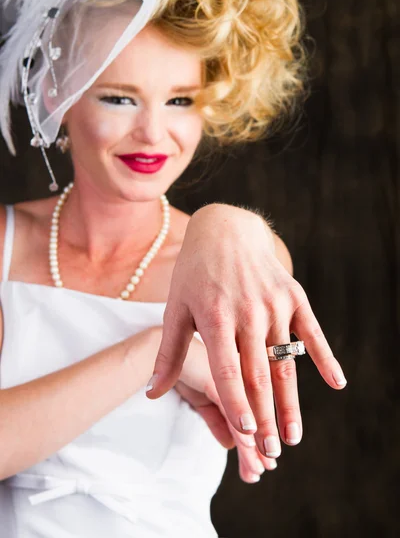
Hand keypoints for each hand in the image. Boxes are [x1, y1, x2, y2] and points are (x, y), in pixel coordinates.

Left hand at [146, 204, 346, 459]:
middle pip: (258, 373)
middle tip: (270, 451)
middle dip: (264, 416)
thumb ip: (168, 352)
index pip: (227, 369)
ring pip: (284, 362)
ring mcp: (274, 304)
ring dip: (290, 401)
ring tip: (292, 436)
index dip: (237, 401)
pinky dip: (325, 358)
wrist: (226, 230)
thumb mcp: (176, 307)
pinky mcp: (293, 296)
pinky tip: (336, 383)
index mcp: (215, 316)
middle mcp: (247, 311)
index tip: (246, 432)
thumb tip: (152, 393)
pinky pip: (311, 333)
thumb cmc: (195, 273)